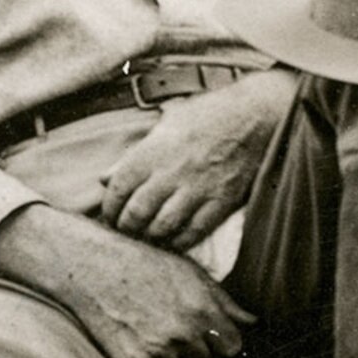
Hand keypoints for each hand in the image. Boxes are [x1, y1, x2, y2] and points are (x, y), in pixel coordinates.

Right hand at [0, 203, 251, 357]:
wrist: (91, 266)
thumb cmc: (142, 263)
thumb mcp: (187, 271)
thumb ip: (223, 300)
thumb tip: (252, 322)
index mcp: (201, 309)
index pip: (233, 347)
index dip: (223, 340)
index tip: (212, 333)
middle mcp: (183, 334)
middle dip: (197, 347)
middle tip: (174, 324)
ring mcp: (158, 353)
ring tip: (155, 329)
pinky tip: (139, 337)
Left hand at [99, 70, 299, 246]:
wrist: (253, 116)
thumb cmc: (206, 115)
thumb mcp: (165, 126)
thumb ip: (133, 155)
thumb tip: (104, 177)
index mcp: (153, 150)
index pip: (118, 187)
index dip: (109, 208)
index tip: (109, 216)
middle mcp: (171, 172)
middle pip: (137, 212)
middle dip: (126, 227)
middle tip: (125, 232)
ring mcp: (197, 189)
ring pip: (162, 226)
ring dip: (150, 237)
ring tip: (146, 238)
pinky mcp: (220, 202)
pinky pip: (194, 232)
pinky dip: (179, 242)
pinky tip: (173, 241)